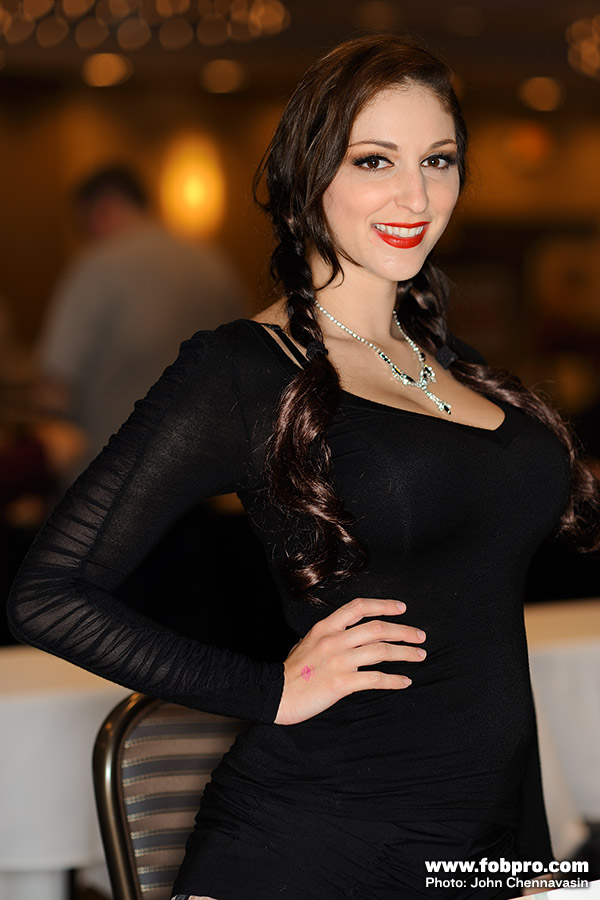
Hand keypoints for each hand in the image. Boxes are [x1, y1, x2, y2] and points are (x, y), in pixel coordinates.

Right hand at [274, 596, 425, 724]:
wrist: (275, 694)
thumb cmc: (291, 672)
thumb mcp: (306, 643)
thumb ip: (328, 636)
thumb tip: (347, 634)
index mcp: (326, 627)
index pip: (359, 607)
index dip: (383, 605)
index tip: (401, 608)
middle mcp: (334, 640)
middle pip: (378, 628)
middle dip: (404, 631)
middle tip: (420, 635)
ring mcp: (339, 661)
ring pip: (381, 651)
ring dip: (405, 653)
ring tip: (420, 655)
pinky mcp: (342, 683)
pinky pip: (375, 679)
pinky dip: (394, 680)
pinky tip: (404, 681)